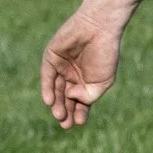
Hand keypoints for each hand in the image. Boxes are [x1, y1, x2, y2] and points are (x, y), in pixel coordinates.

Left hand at [41, 4, 125, 127]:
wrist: (99, 28)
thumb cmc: (105, 53)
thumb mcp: (103, 80)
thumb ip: (90, 95)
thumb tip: (73, 99)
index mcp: (86, 81)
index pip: (79, 101)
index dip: (79, 113)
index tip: (79, 123)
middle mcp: (72, 75)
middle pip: (66, 98)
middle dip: (66, 111)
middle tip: (66, 124)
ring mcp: (61, 67)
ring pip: (56, 89)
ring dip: (57, 104)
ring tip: (60, 115)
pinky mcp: (51, 57)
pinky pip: (47, 76)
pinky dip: (48, 89)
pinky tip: (51, 101)